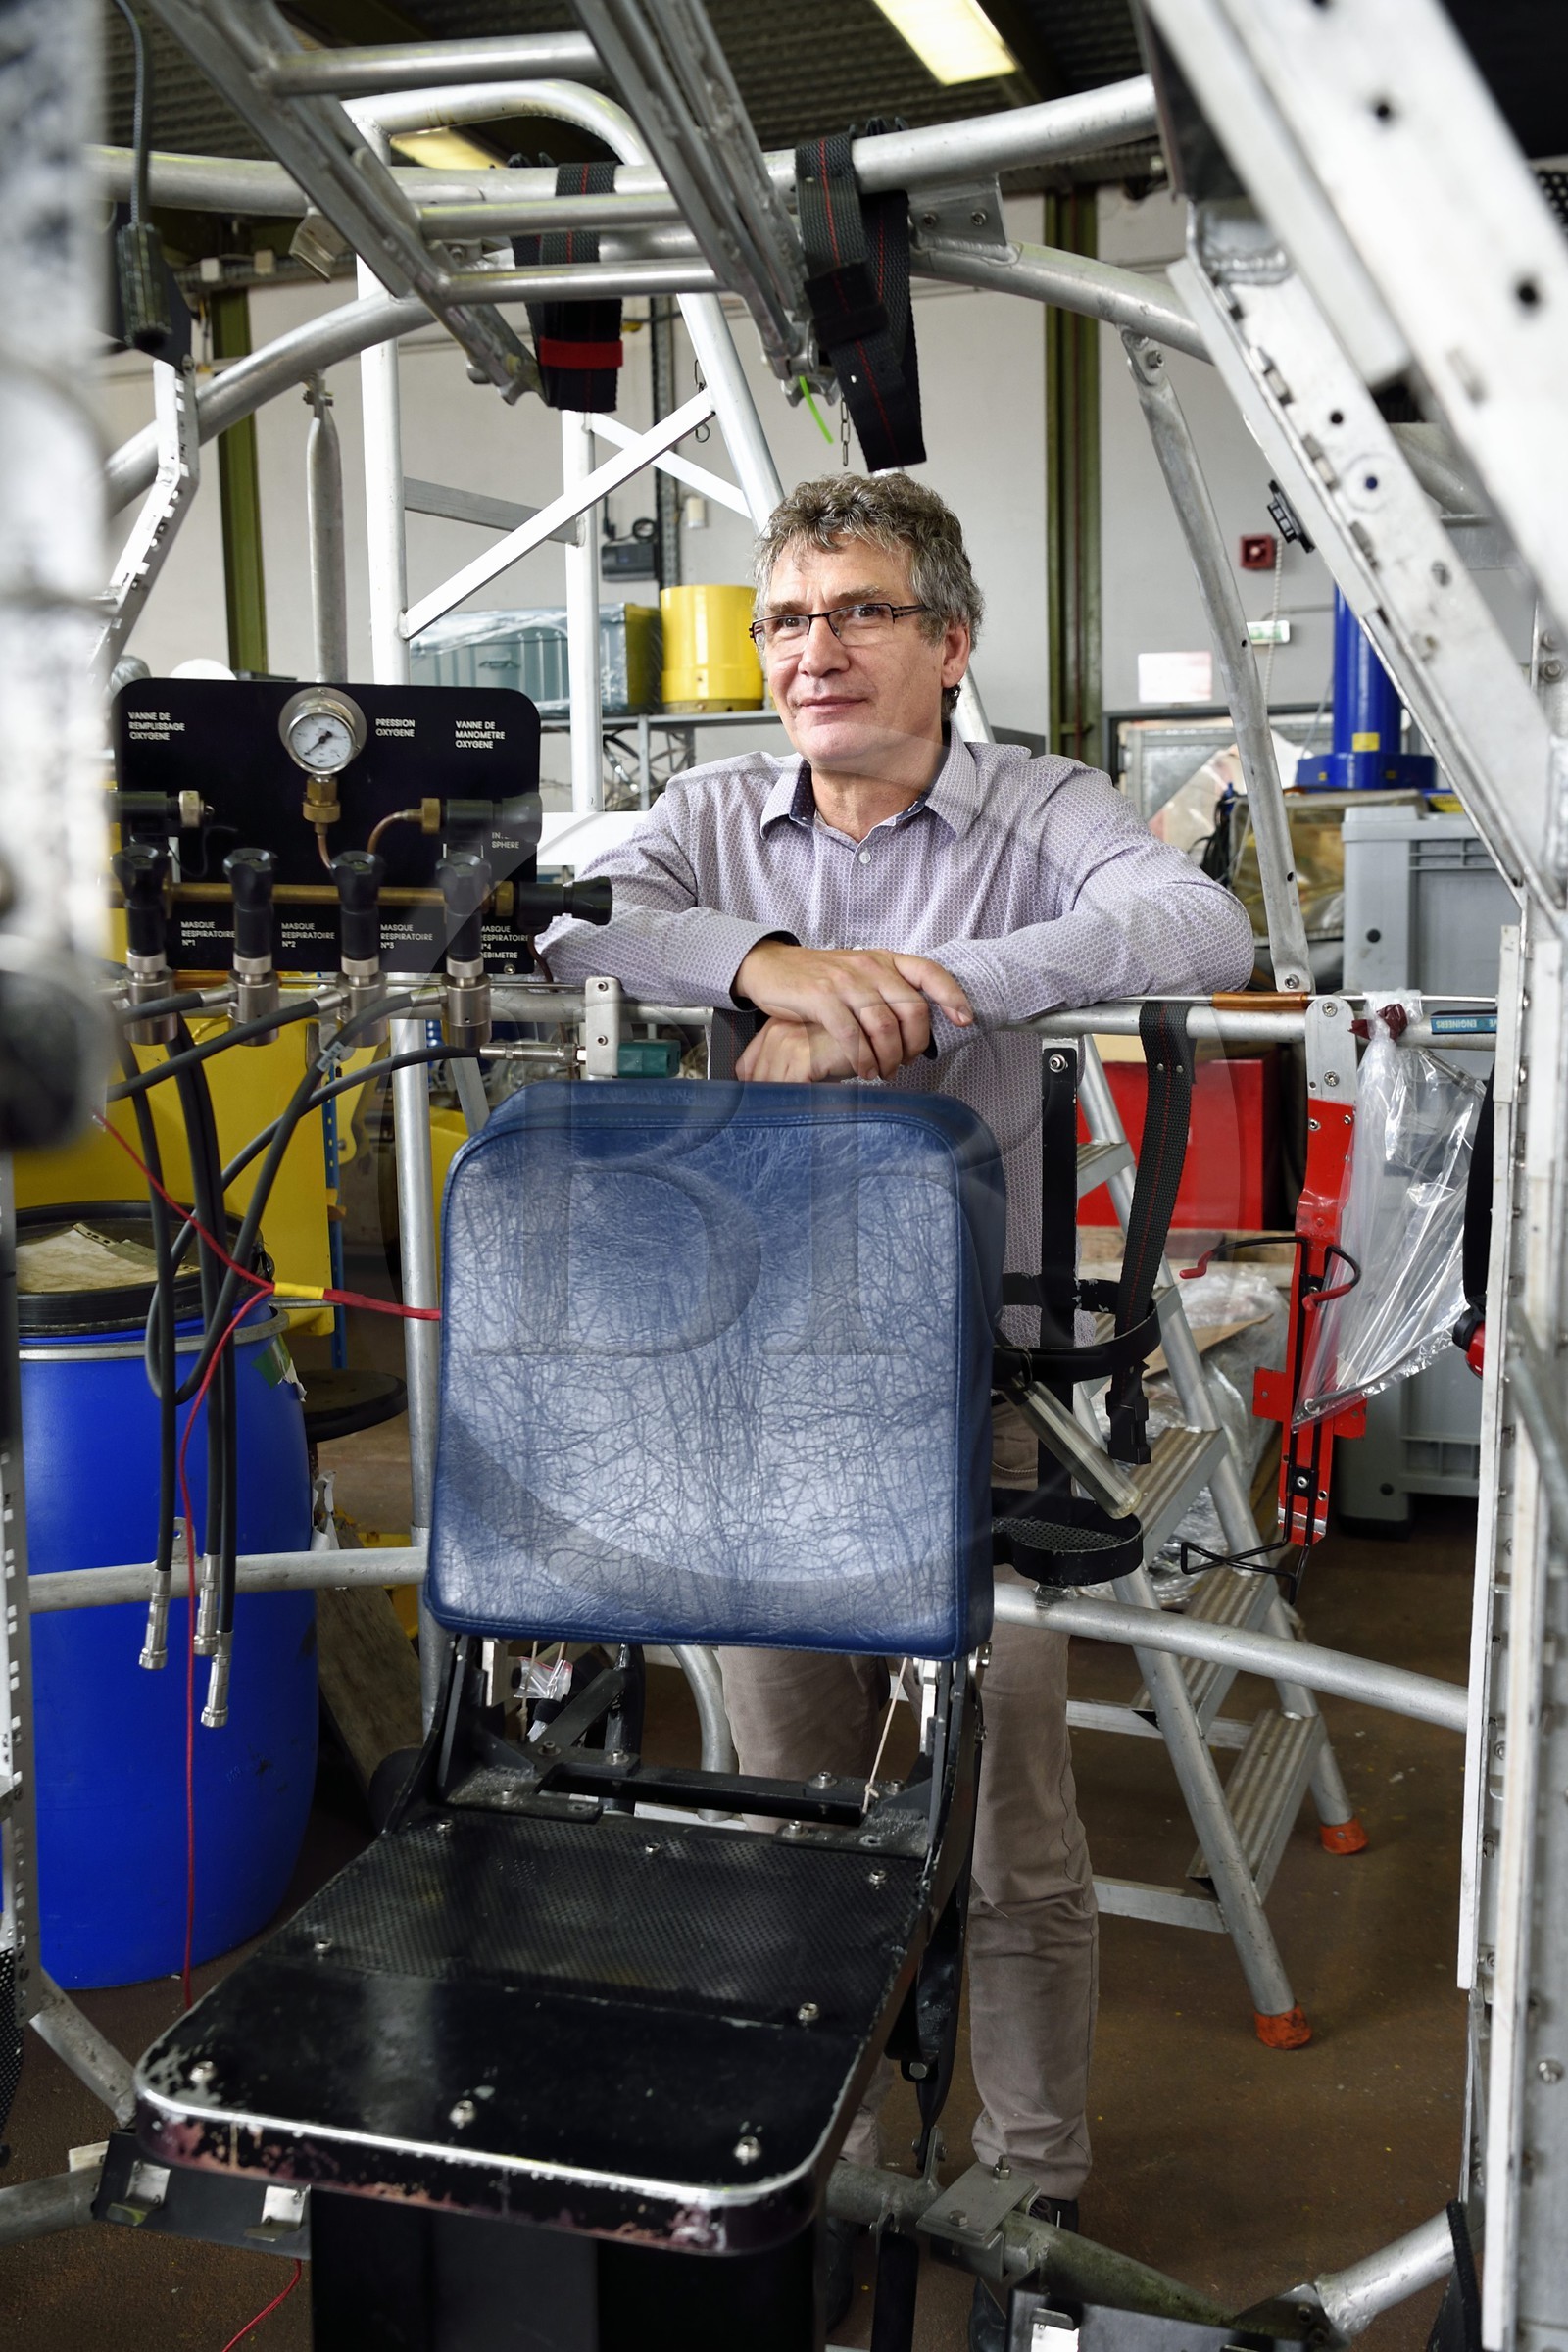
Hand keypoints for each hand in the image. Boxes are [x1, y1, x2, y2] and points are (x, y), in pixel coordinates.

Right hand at [733, 942, 971, 1079]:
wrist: (772, 967)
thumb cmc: (820, 978)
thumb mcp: (860, 974)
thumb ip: (887, 989)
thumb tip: (919, 1021)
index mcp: (884, 960)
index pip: (930, 972)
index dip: (953, 996)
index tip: (965, 1021)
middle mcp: (869, 966)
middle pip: (911, 1009)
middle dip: (915, 1044)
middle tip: (906, 1063)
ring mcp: (845, 981)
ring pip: (884, 1026)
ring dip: (889, 1057)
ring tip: (885, 1072)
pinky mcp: (821, 998)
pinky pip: (852, 1035)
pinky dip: (862, 1059)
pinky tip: (863, 1072)